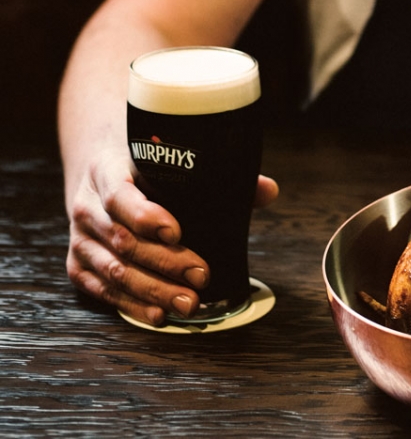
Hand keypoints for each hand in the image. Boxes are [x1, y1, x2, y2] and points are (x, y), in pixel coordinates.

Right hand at [66, 146, 278, 326]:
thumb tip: (267, 190)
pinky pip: (104, 291)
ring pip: (114, 271)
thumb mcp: (164, 158)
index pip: (120, 196)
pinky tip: (158, 314)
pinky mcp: (79, 266)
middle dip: (165, 263)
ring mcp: (81, 240)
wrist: (97, 172)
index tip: (177, 232)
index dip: (147, 216)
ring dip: (153, 291)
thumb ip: (215, 173)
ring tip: (188, 302)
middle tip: (201, 276)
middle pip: (123, 241)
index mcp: (107, 171)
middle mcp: (87, 207)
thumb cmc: (141, 166)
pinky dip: (132, 305)